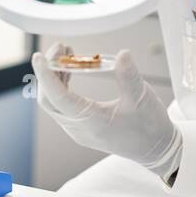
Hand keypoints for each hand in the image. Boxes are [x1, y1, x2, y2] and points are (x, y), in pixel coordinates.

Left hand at [31, 45, 179, 171]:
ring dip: (54, 77)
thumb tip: (123, 54)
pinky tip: (70, 70)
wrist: (156, 148)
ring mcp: (78, 130)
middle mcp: (80, 129)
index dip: (46, 76)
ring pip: (54, 103)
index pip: (59, 97)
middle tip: (60, 48)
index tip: (39, 58)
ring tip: (64, 53)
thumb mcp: (142, 97)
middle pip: (49, 99)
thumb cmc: (150, 127)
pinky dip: (61, 86)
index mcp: (92, 122)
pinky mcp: (81, 127)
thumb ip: (129, 75)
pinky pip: (62, 106)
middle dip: (49, 71)